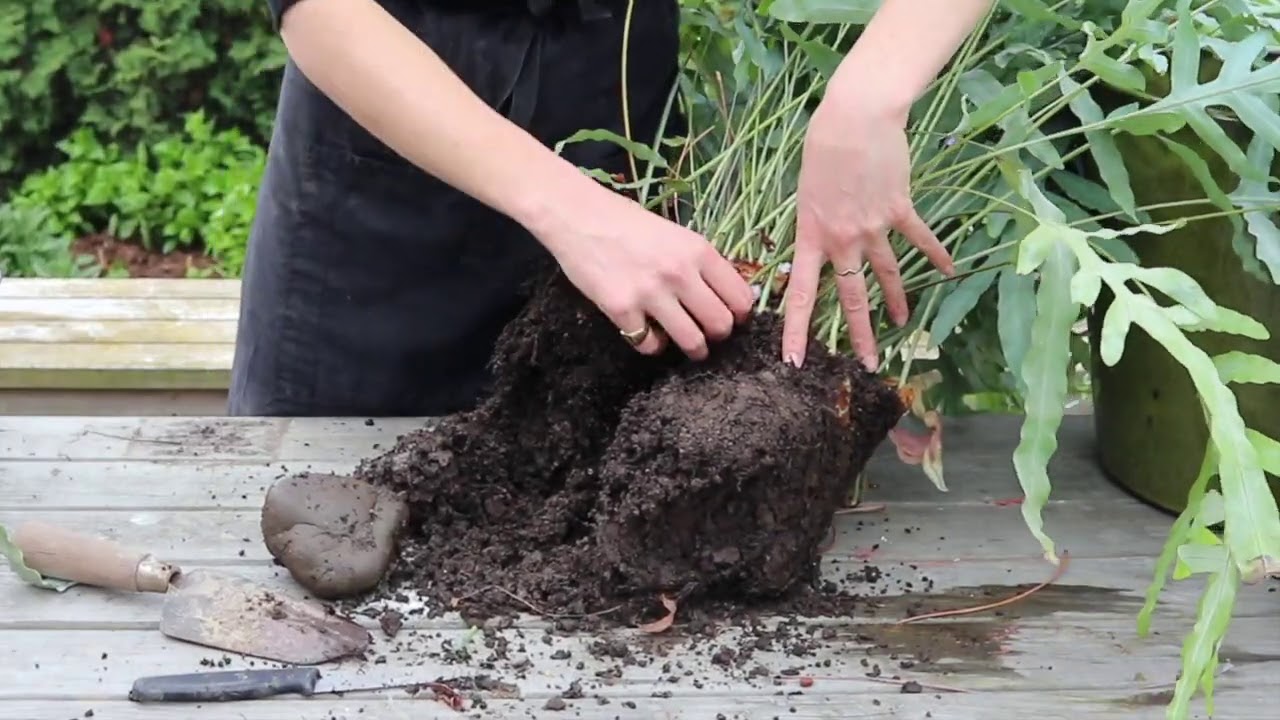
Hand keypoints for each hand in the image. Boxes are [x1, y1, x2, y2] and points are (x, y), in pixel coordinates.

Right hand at [533, 182, 753, 360]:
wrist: (578, 215)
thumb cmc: (627, 222)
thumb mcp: (675, 234)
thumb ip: (700, 262)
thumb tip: (727, 293)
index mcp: (698, 251)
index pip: (741, 298)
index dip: (740, 314)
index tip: (731, 317)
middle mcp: (679, 273)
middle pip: (721, 324)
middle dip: (718, 334)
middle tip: (707, 331)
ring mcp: (650, 293)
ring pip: (692, 341)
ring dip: (693, 347)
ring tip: (687, 344)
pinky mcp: (622, 310)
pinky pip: (650, 344)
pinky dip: (651, 343)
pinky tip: (646, 330)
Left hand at [781, 85, 953, 370]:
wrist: (856, 117)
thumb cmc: (822, 146)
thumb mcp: (804, 191)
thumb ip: (813, 222)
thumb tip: (821, 240)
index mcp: (811, 235)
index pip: (802, 295)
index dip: (797, 331)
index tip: (794, 361)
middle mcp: (843, 238)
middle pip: (852, 297)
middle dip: (859, 334)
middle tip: (867, 364)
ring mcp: (874, 226)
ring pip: (887, 274)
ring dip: (896, 300)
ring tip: (903, 324)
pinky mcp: (899, 208)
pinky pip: (918, 238)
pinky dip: (935, 253)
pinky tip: (949, 271)